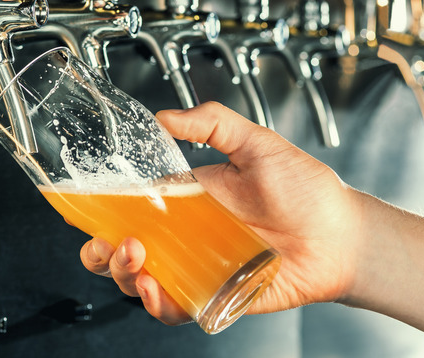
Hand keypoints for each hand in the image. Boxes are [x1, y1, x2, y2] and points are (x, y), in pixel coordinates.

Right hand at [80, 102, 363, 325]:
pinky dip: (158, 303)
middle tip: (104, 243)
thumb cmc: (306, 191)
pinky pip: (176, 307)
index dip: (102, 210)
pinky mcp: (214, 296)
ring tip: (133, 259)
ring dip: (124, 274)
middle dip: (101, 251)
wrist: (341, 235)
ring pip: (141, 280)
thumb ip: (212, 123)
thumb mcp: (257, 144)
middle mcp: (186, 236)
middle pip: (125, 249)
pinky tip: (154, 289)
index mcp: (188, 200)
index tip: (82, 208)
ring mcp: (197, 267)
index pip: (132, 206)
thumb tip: (164, 116)